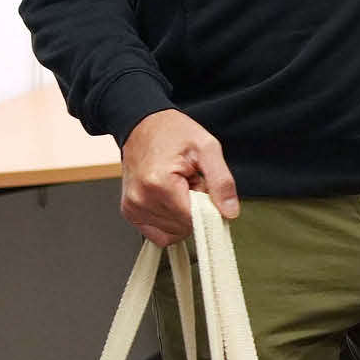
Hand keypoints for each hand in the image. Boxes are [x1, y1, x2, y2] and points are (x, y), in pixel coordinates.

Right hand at [119, 109, 237, 245]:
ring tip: (179, 187)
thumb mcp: (207, 148)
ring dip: (182, 214)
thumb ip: (222, 182)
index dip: (208, 208)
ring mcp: (132, 208)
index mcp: (159, 183)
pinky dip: (170, 222)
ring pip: (173, 232)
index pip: (194, 220)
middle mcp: (140, 199)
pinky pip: (158, 234)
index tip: (206, 188)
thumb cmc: (173, 132)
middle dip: (195, 209)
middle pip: (184, 227)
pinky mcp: (130, 212)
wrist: (142, 125)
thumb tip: (229, 212)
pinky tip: (171, 200)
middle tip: (191, 182)